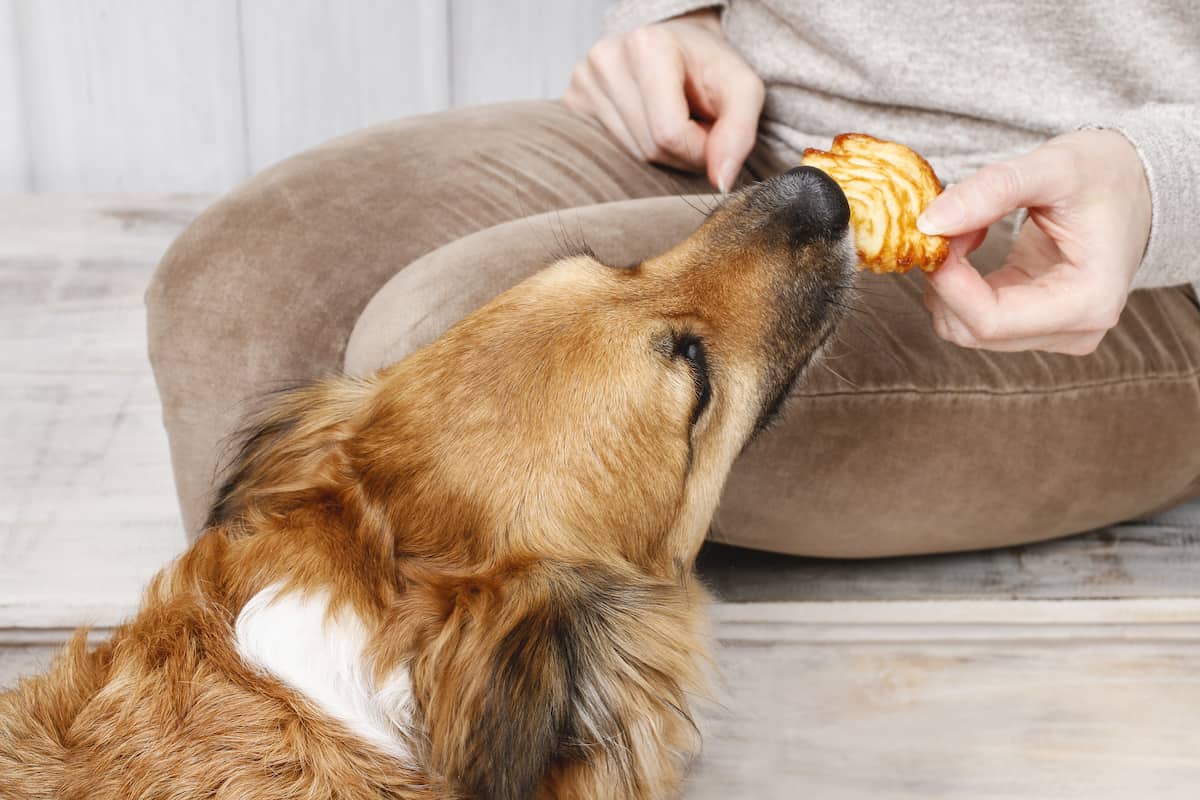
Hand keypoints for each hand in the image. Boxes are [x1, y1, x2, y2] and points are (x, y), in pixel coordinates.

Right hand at [562, 9, 764, 192]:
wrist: (679, 43)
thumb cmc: (710, 66)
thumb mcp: (743, 89)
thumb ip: (740, 133)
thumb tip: (721, 182)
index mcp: (646, 46)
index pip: (670, 135)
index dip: (700, 148)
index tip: (713, 131)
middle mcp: (605, 59)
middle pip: (650, 148)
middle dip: (683, 151)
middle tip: (696, 124)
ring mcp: (582, 81)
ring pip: (633, 156)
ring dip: (664, 152)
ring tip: (675, 120)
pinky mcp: (572, 100)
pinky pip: (613, 152)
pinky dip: (640, 146)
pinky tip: (648, 122)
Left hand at [919, 130, 1151, 354]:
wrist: (1135, 183)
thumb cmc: (1106, 173)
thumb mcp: (1053, 167)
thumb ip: (992, 190)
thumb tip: (930, 222)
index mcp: (1088, 301)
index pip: (990, 321)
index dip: (948, 282)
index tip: (935, 234)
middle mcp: (1073, 330)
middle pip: (972, 330)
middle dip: (945, 278)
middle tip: (948, 222)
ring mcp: (1052, 333)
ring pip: (965, 328)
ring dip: (948, 279)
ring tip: (968, 226)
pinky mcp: (1032, 324)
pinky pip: (972, 316)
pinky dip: (957, 282)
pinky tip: (971, 242)